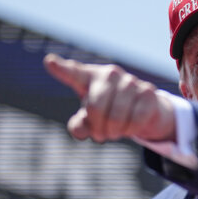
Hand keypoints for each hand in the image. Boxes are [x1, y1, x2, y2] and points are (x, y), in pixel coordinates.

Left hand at [44, 54, 175, 142]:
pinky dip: (130, 131)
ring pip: (116, 117)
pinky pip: (135, 120)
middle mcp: (109, 74)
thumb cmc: (109, 112)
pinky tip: (130, 127)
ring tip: (114, 132)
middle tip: (100, 135)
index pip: (73, 73)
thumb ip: (79, 126)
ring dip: (114, 132)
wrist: (144, 111)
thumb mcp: (90, 121)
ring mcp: (130, 80)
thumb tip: (82, 130)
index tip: (49, 63)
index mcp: (89, 77)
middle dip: (97, 127)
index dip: (62, 69)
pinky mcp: (148, 91)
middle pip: (95, 107)